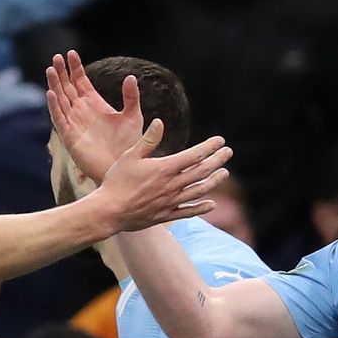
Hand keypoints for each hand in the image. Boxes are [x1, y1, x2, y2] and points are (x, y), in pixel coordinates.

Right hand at [46, 50, 143, 180]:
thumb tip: (130, 77)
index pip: (80, 81)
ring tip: (51, 69)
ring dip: (55, 85)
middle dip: (62, 72)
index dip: (75, 67)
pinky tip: (51, 93)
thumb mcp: (133, 117)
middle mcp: (81, 111)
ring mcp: (73, 122)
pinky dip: (54, 106)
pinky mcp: (69, 136)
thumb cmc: (128, 144)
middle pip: (67, 87)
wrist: (120, 167)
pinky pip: (59, 118)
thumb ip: (131, 97)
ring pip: (60, 100)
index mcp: (94, 103)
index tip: (71, 53)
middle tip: (56, 56)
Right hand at [93, 122, 233, 231]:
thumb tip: (159, 122)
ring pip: (199, 191)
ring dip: (214, 181)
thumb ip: (148, 140)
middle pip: (202, 171)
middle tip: (228, 152)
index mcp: (165, 168)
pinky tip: (212, 204)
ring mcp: (170, 202)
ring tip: (224, 173)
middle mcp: (172, 185)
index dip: (209, 147)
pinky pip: (189, 211)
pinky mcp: (166, 215)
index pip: (194, 155)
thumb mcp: (130, 156)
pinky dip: (202, 207)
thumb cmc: (116, 181)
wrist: (109, 211)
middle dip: (217, 160)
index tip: (220, 140)